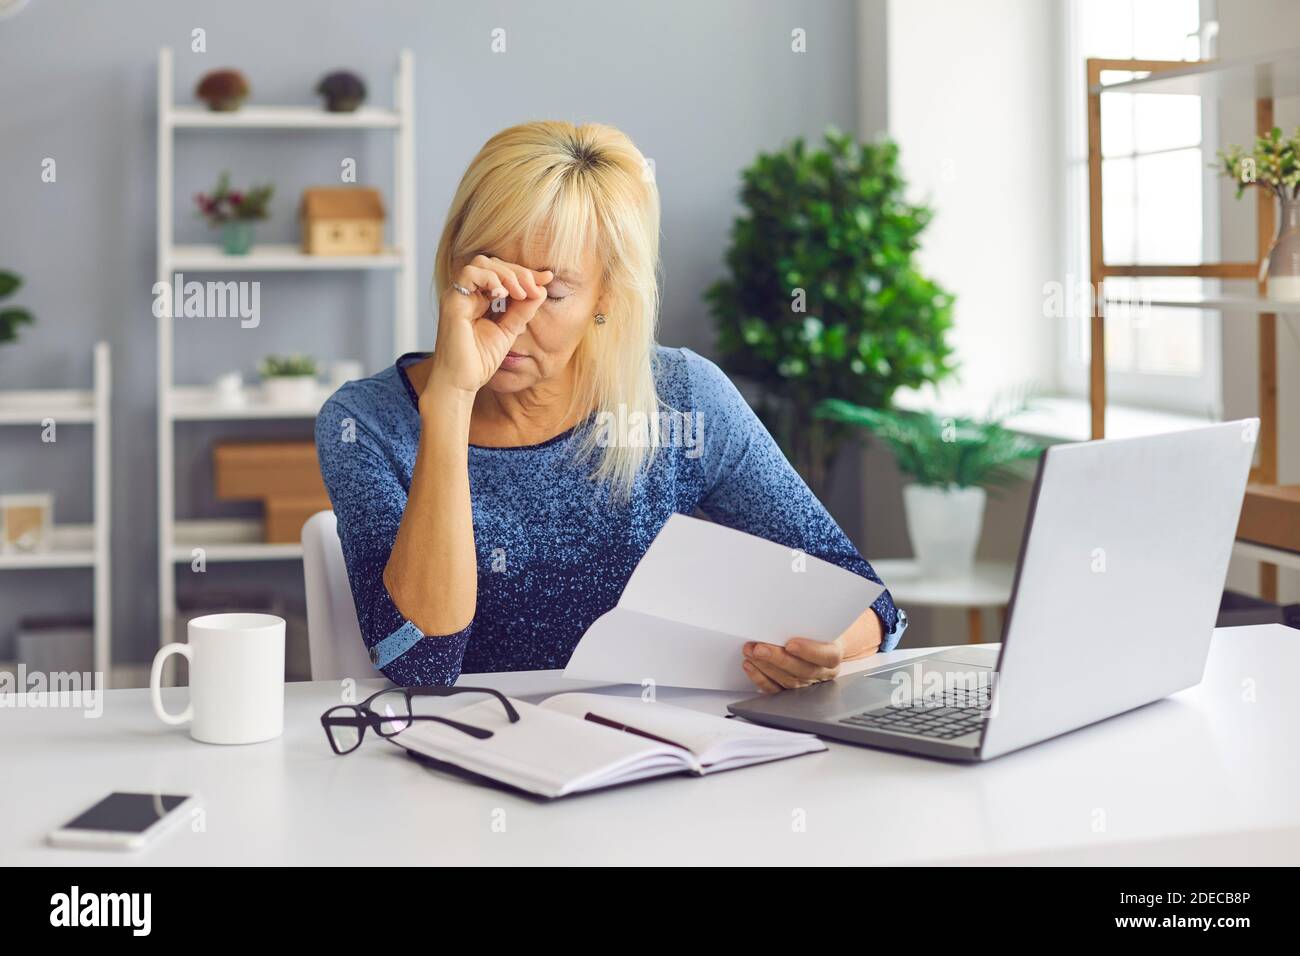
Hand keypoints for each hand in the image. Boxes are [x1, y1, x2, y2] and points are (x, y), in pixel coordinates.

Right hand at [426, 255, 552, 397]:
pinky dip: (489, 278)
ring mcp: (458, 295)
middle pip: (493, 263)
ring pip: (481, 263)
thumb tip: (542, 290)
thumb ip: (523, 310)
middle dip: (519, 272)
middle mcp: (467, 293)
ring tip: (520, 293)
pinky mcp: (452, 301)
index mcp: (479, 299)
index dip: (525, 273)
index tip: (548, 278)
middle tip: (534, 288)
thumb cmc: (479, 361)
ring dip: (506, 274)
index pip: (502, 273)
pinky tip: (502, 295)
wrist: (462, 382)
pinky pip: (469, 274)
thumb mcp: (510, 331)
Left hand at [741, 610, 884, 693]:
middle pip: (802, 670)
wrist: (820, 639)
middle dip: (777, 658)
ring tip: (750, 651)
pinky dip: (760, 678)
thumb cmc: (817, 626)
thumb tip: (795, 585)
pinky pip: (775, 690)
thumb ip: (809, 610)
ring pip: (787, 681)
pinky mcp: (791, 689)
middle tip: (758, 647)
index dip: (809, 651)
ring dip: (764, 666)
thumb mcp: (819, 615)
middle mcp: (822, 672)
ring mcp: (807, 682)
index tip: (791, 643)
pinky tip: (749, 665)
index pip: (827, 655)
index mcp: (834, 652)